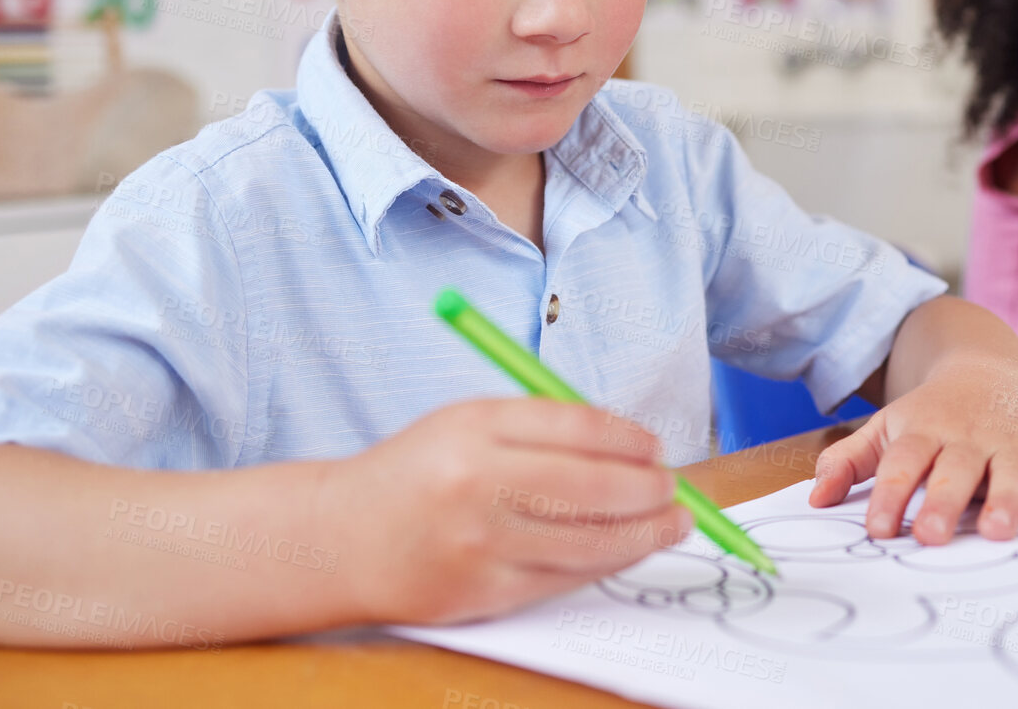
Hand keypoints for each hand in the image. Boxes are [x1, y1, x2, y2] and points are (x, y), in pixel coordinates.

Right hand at [321, 398, 692, 624]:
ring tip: (670, 523)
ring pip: (589, 543)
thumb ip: (545, 426)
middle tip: (674, 488)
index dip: (629, 439)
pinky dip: (604, 564)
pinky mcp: (484, 594)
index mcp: (474, 427)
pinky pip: (565, 579)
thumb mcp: (470, 422)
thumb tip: (631, 446)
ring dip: (643, 534)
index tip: (654, 447)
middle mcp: (476, 484)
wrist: (343, 539)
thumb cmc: (418, 472)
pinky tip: (623, 550)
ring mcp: (480, 545)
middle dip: (649, 490)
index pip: (576, 428)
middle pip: (592, 488)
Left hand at [807, 362, 1017, 545]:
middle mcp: (966, 438)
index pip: (902, 465)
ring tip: (999, 530)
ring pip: (1009, 472)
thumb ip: (849, 462)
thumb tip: (815, 499)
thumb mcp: (884, 428)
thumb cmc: (929, 414)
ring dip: (1006, 500)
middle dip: (943, 502)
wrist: (983, 368)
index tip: (879, 530)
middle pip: (953, 470)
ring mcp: (1008, 444)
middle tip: (932, 536)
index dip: (890, 496)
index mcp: (923, 432)